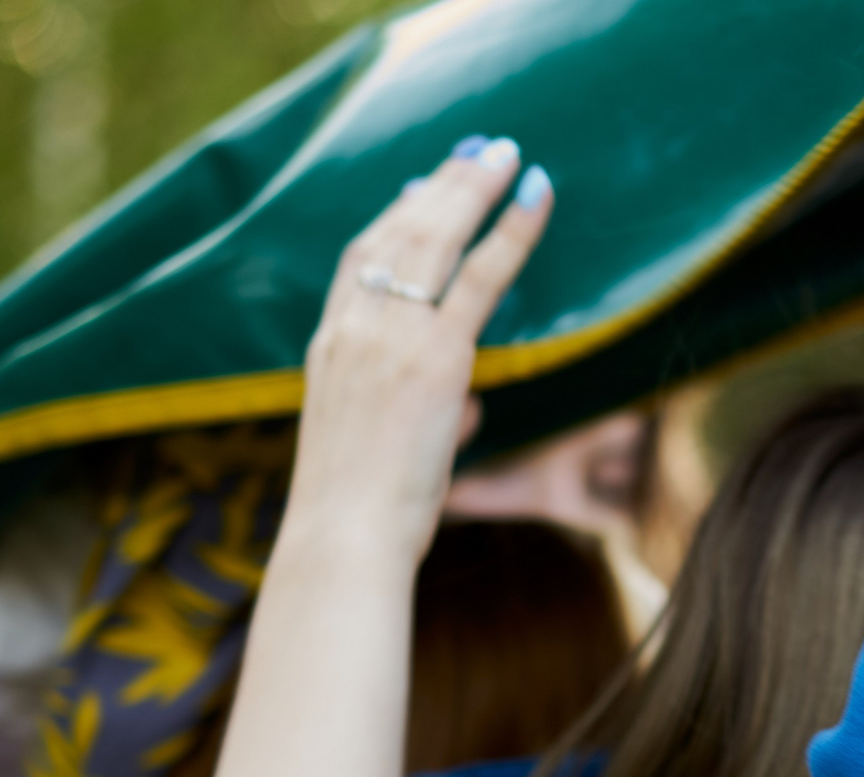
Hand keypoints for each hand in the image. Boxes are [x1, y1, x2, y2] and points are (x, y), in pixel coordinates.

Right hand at [275, 135, 553, 577]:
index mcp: (329, 350)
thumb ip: (424, 417)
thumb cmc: (359, 517)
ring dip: (473, 188)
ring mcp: (390, 339)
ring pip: (436, 240)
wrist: (342, 539)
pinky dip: (510, 231)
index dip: (393, 218)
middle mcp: (353, 330)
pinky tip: (534, 196)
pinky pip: (480, 277)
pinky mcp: (434, 358)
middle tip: (476, 150)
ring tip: (505, 153)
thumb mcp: (377, 451)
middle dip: (439, 186)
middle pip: (398, 234)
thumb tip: (466, 407)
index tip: (419, 188)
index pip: (359, 263)